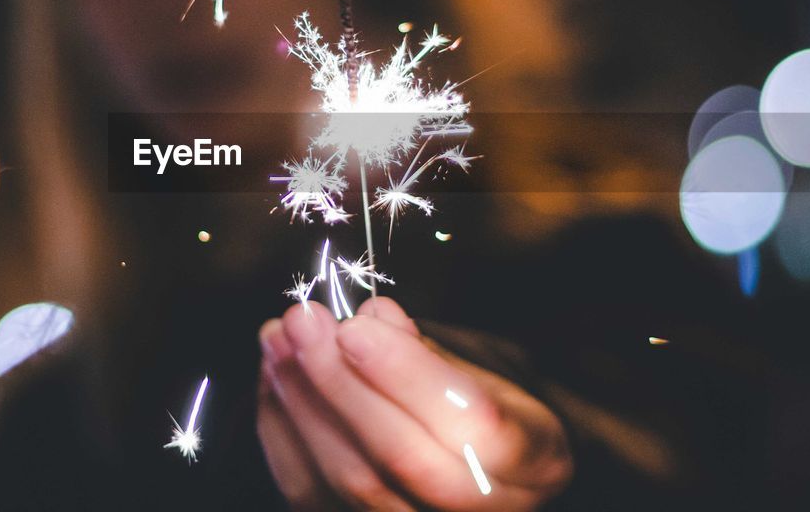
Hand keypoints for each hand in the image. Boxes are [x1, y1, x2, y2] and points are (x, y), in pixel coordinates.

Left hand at [257, 297, 572, 510]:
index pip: (472, 426)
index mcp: (535, 460)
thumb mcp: (487, 371)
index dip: (406, 375)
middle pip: (402, 459)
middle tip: (301, 322)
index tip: (355, 326)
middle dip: (339, 383)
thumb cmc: (486, 412)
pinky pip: (310, 496)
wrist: (488, 474)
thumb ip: (429, 352)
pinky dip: (283, 434)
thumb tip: (375, 316)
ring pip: (351, 483)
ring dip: (301, 403)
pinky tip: (274, 381)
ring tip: (278, 341)